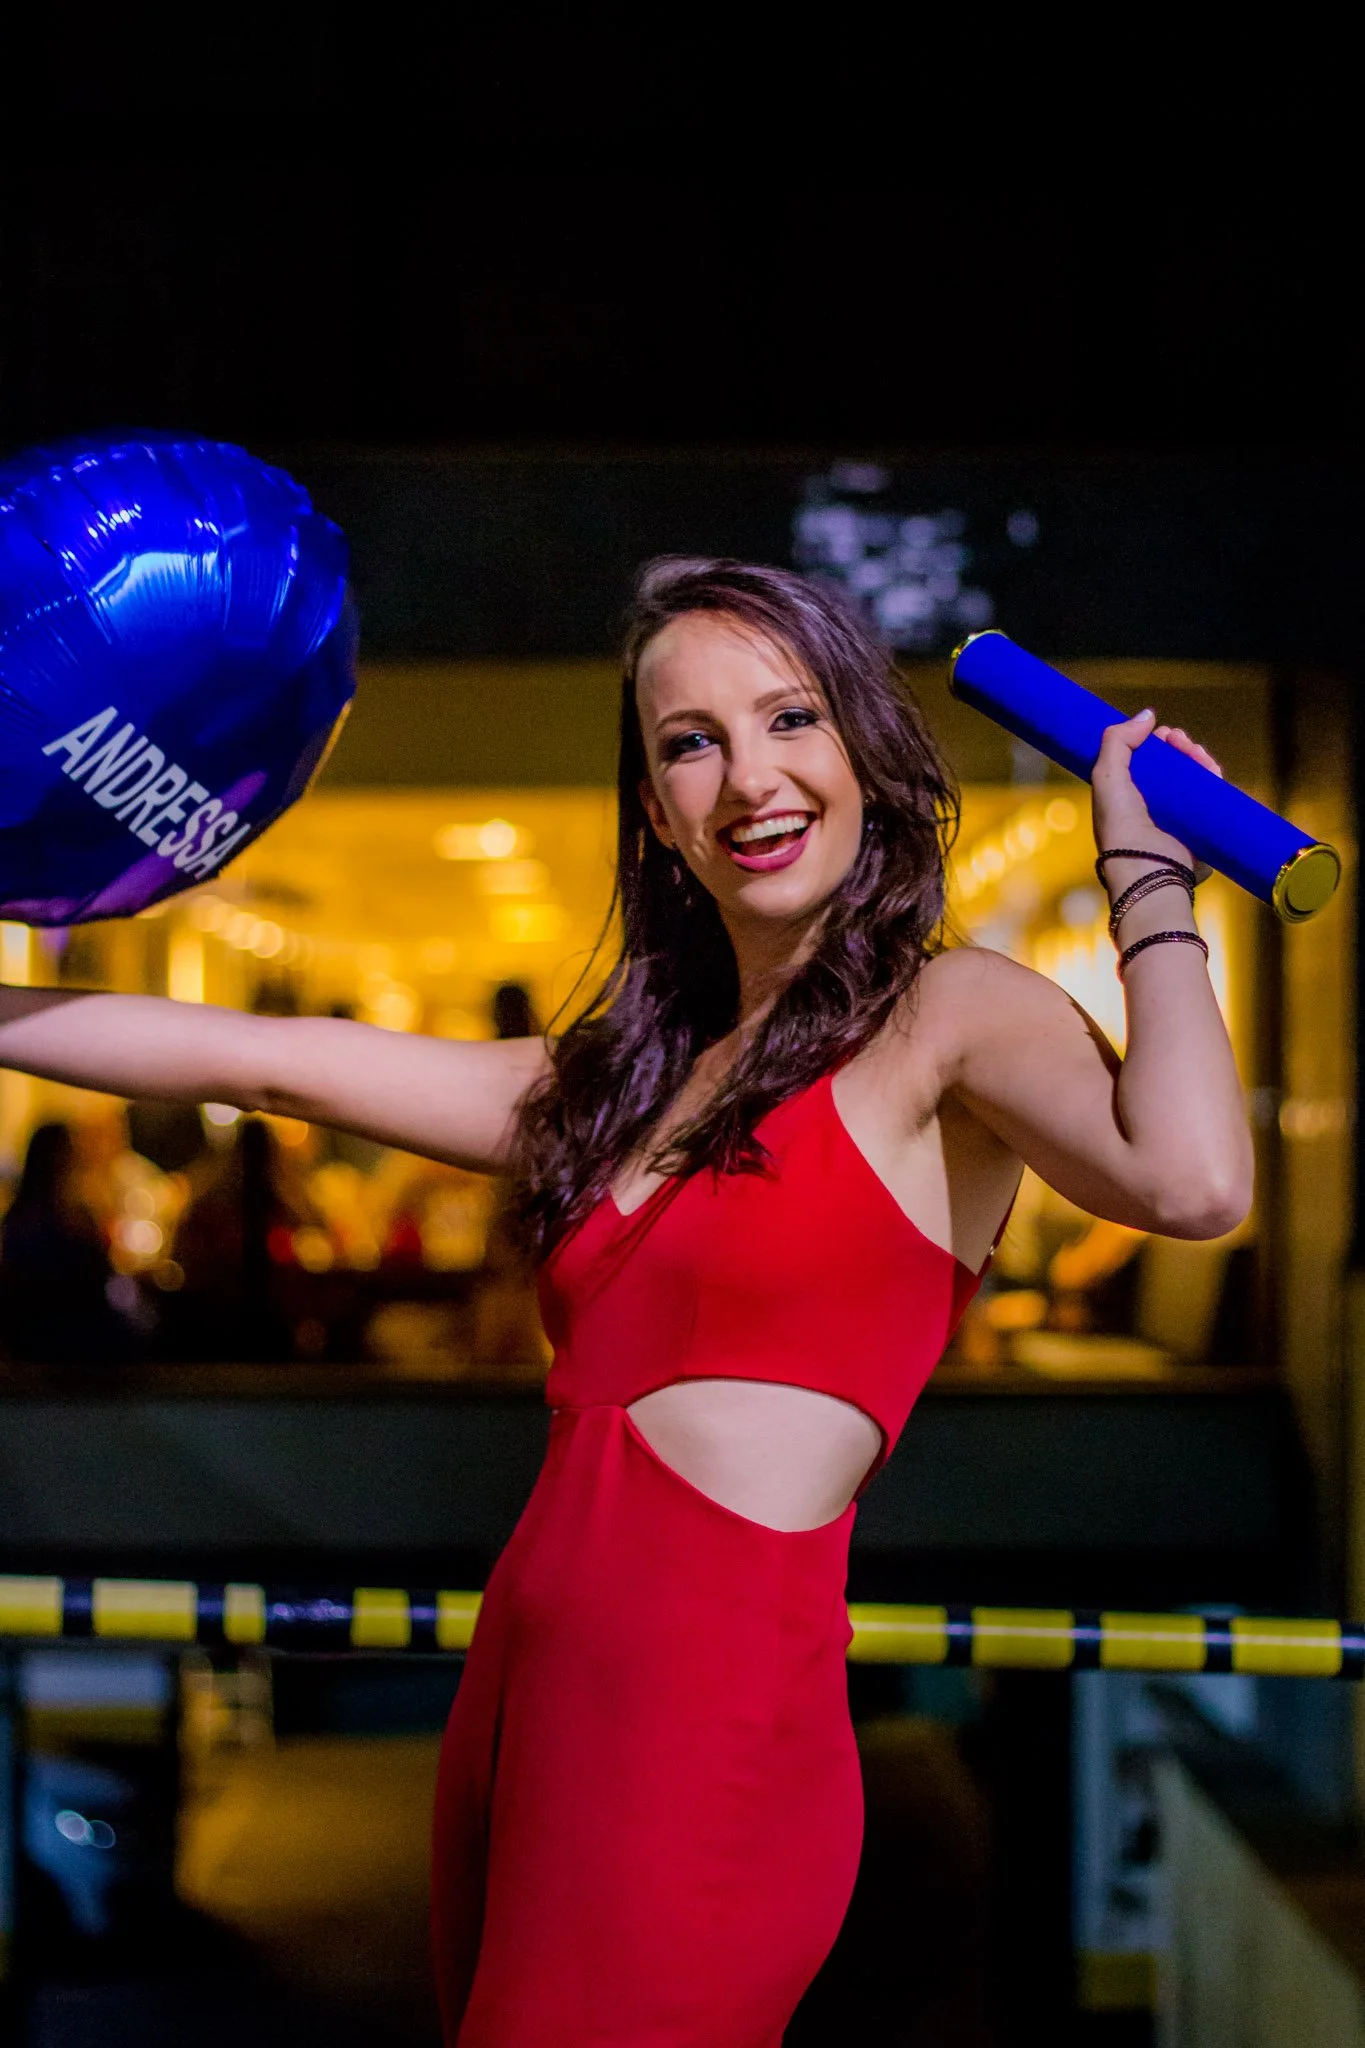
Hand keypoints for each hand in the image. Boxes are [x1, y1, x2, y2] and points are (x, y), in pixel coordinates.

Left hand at [1092, 709, 1223, 878]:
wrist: (1149, 869)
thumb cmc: (1121, 827)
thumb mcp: (1107, 777)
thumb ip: (1117, 741)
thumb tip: (1148, 715)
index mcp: (1127, 798)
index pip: (1146, 762)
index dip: (1156, 744)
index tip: (1162, 734)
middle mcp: (1153, 808)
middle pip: (1174, 767)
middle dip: (1181, 748)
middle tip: (1180, 741)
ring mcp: (1178, 819)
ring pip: (1195, 780)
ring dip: (1199, 760)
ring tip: (1198, 754)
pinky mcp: (1201, 830)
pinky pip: (1213, 799)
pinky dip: (1214, 780)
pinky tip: (1213, 770)